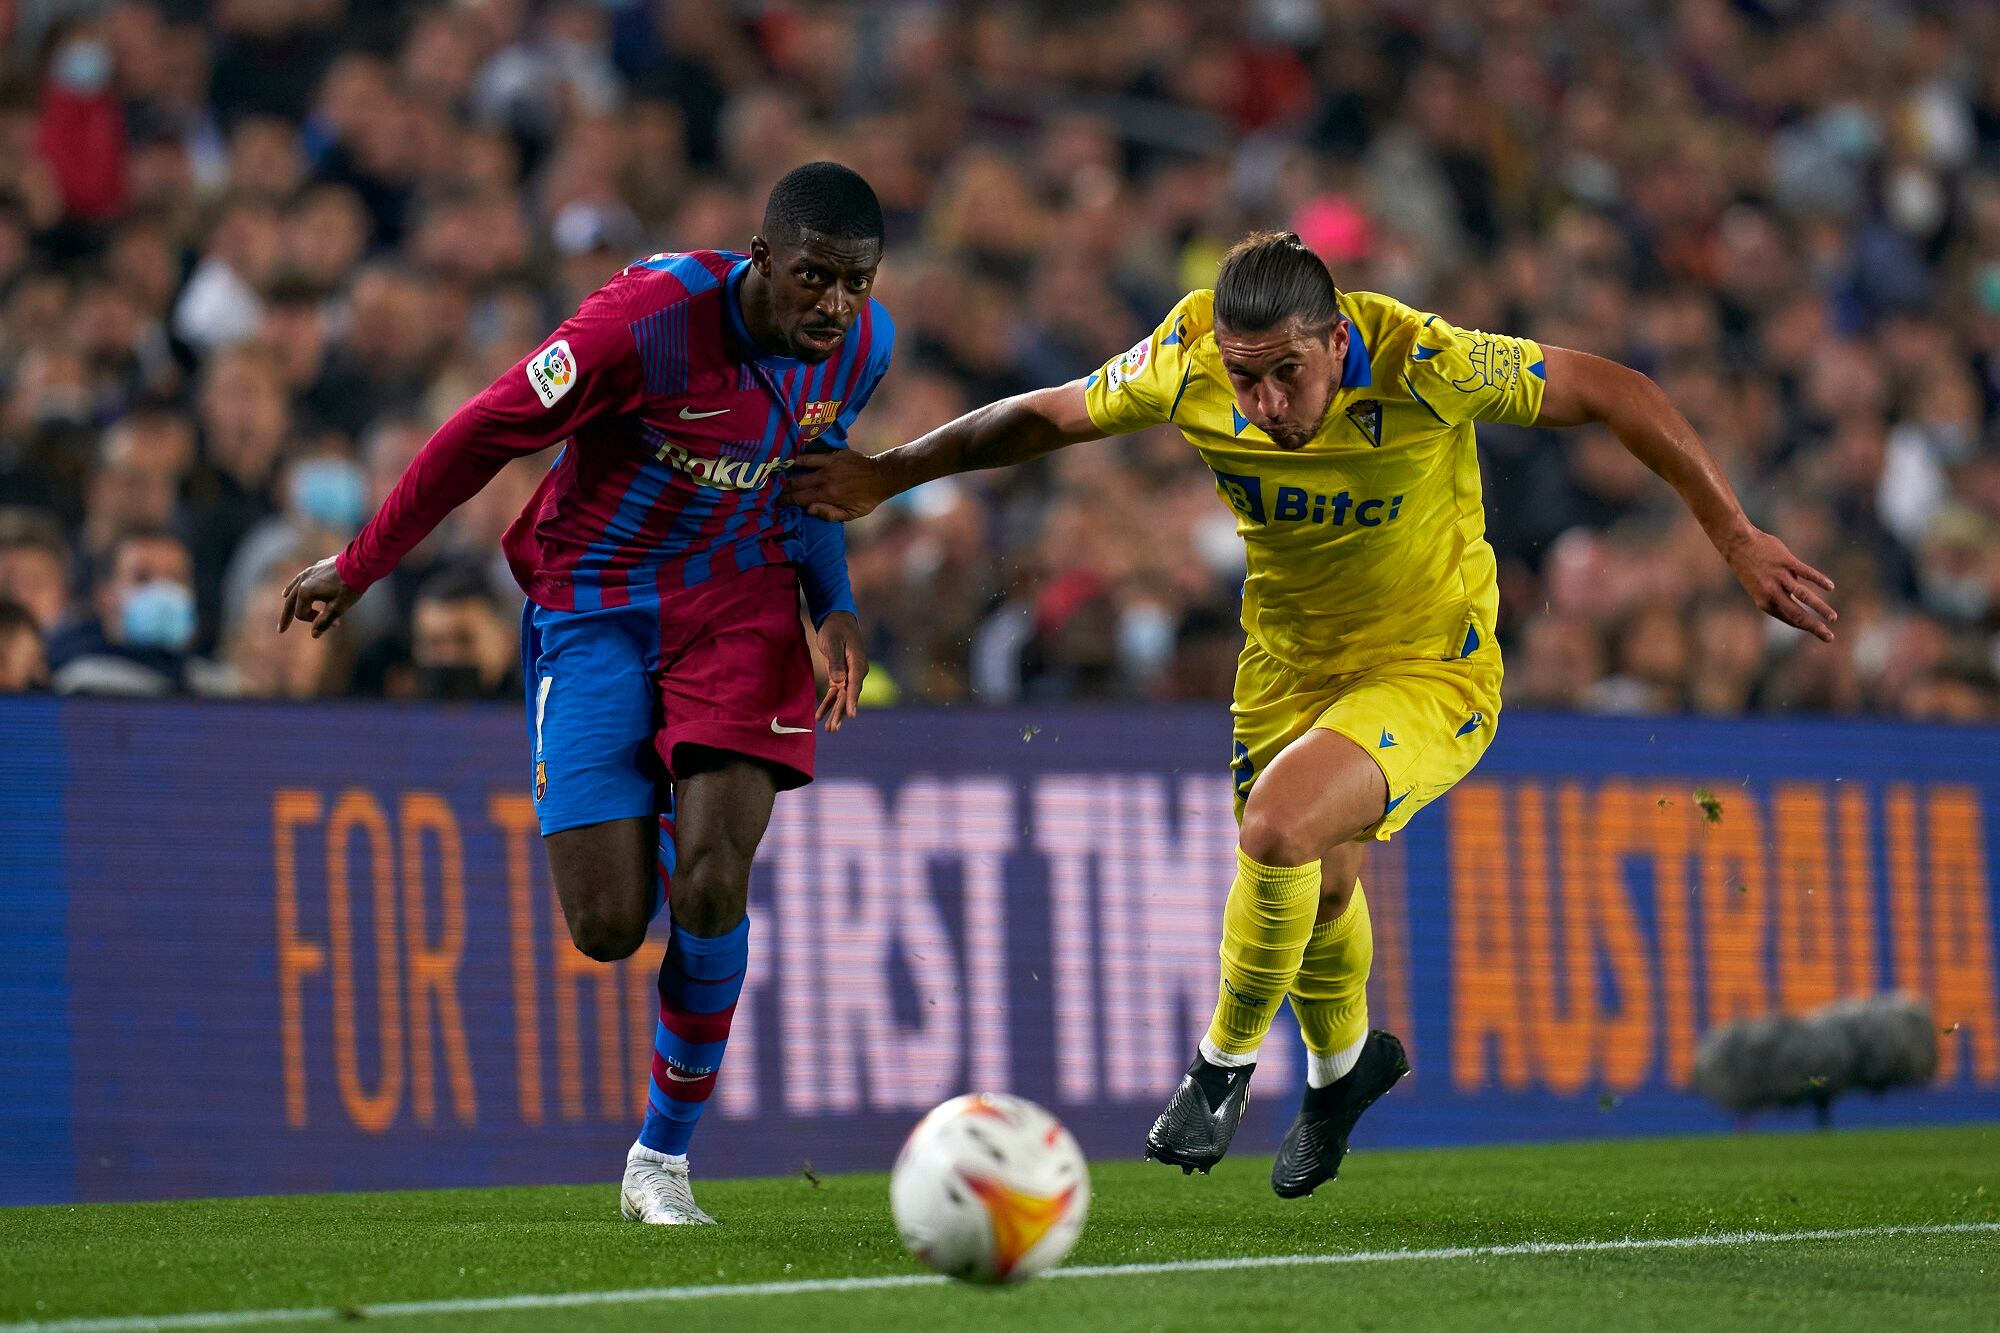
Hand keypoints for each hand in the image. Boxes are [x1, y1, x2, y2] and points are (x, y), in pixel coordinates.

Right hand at [278, 555, 362, 638]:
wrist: (359, 564)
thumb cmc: (348, 587)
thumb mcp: (338, 608)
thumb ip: (324, 622)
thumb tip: (314, 635)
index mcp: (305, 592)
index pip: (301, 614)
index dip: (315, 622)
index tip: (335, 623)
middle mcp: (302, 581)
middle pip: (290, 603)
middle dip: (287, 617)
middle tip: (281, 630)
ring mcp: (308, 573)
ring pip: (293, 590)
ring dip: (290, 602)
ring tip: (285, 613)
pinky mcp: (315, 568)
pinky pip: (299, 580)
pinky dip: (293, 588)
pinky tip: (289, 590)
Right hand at [782, 450, 894, 520]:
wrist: (881, 476)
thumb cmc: (866, 499)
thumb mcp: (851, 514)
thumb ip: (828, 514)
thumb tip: (808, 509)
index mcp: (827, 495)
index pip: (799, 498)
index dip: (785, 501)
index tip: (776, 503)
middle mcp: (824, 478)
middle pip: (796, 482)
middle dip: (782, 488)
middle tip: (772, 490)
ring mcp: (828, 464)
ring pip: (800, 466)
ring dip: (787, 471)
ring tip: (776, 474)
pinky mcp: (833, 454)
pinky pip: (811, 455)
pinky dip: (800, 458)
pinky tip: (791, 459)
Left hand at [814, 610, 867, 731]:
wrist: (837, 620)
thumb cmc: (835, 629)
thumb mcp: (832, 642)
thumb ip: (835, 662)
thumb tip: (839, 681)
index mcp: (857, 663)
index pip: (855, 685)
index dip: (852, 701)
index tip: (851, 715)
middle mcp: (856, 672)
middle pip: (849, 696)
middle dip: (841, 713)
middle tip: (833, 729)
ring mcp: (849, 675)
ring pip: (843, 698)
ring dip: (835, 713)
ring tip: (830, 729)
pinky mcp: (841, 675)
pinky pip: (836, 693)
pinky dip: (828, 704)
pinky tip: (820, 716)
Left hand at [1721, 528, 1836, 641]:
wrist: (1737, 544)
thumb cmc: (1750, 566)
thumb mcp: (1759, 586)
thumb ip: (1777, 593)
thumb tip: (1796, 595)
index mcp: (1765, 602)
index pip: (1789, 618)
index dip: (1805, 626)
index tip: (1819, 631)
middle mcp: (1771, 593)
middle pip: (1796, 614)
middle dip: (1814, 627)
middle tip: (1829, 638)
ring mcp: (1778, 577)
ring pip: (1803, 596)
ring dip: (1820, 608)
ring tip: (1833, 618)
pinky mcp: (1785, 562)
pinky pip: (1806, 573)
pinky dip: (1819, 580)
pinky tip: (1830, 587)